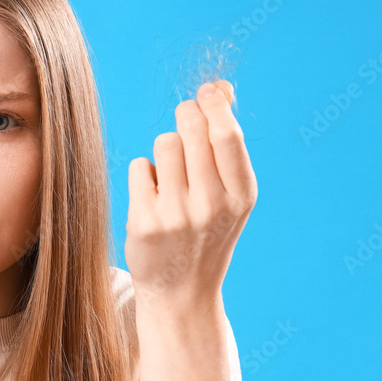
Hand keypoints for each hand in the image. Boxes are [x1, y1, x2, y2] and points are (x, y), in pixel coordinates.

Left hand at [124, 81, 257, 310]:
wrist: (181, 294)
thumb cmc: (207, 231)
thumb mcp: (230, 194)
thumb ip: (226, 143)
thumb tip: (220, 86)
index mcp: (242, 195)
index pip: (226, 133)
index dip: (214, 103)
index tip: (207, 92)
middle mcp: (212, 205)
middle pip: (192, 128)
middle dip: (186, 115)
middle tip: (186, 123)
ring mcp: (176, 215)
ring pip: (164, 144)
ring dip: (165, 151)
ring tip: (171, 177)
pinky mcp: (144, 223)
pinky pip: (139, 166)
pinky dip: (144, 175)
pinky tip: (153, 198)